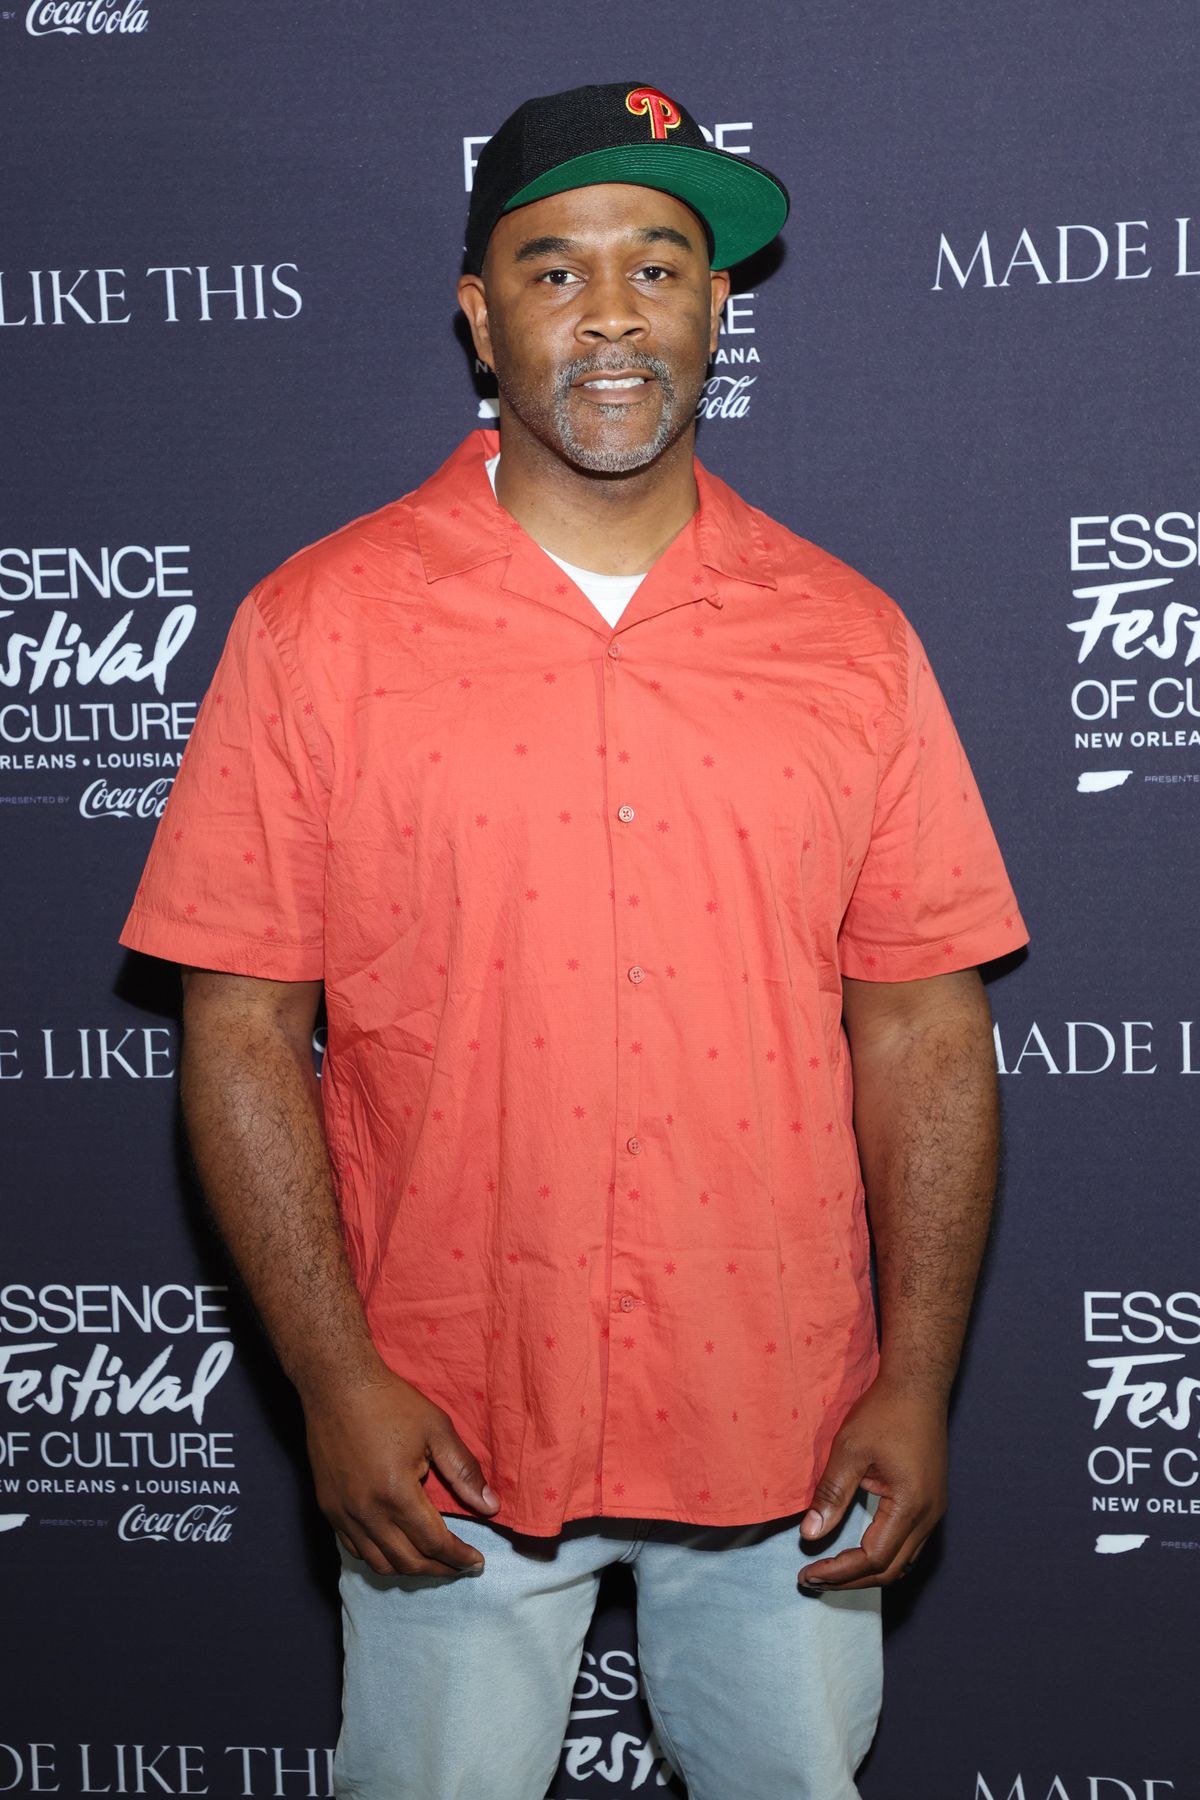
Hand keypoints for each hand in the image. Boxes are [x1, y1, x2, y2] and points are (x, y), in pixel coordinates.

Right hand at [303, 1365, 500, 1577]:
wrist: (336, 1386)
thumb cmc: (390, 1403)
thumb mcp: (436, 1429)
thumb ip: (464, 1471)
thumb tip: (491, 1507)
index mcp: (396, 1493)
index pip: (434, 1543)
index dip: (459, 1557)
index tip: (477, 1562)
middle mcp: (367, 1512)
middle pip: (408, 1562)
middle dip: (440, 1570)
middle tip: (460, 1566)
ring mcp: (343, 1514)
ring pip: (378, 1563)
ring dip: (410, 1569)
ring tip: (432, 1562)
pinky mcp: (328, 1509)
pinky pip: (354, 1549)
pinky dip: (379, 1557)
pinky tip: (396, 1548)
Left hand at [796, 1376, 947, 1589]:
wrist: (918, 1385)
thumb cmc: (884, 1412)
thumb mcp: (850, 1450)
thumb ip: (831, 1495)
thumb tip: (809, 1535)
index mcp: (911, 1506)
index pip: (873, 1558)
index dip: (839, 1571)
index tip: (808, 1572)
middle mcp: (929, 1516)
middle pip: (891, 1569)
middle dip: (851, 1580)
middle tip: (814, 1579)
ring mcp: (934, 1510)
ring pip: (903, 1561)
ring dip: (868, 1571)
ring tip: (831, 1570)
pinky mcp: (931, 1501)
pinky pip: (909, 1544)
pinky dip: (883, 1556)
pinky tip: (858, 1550)